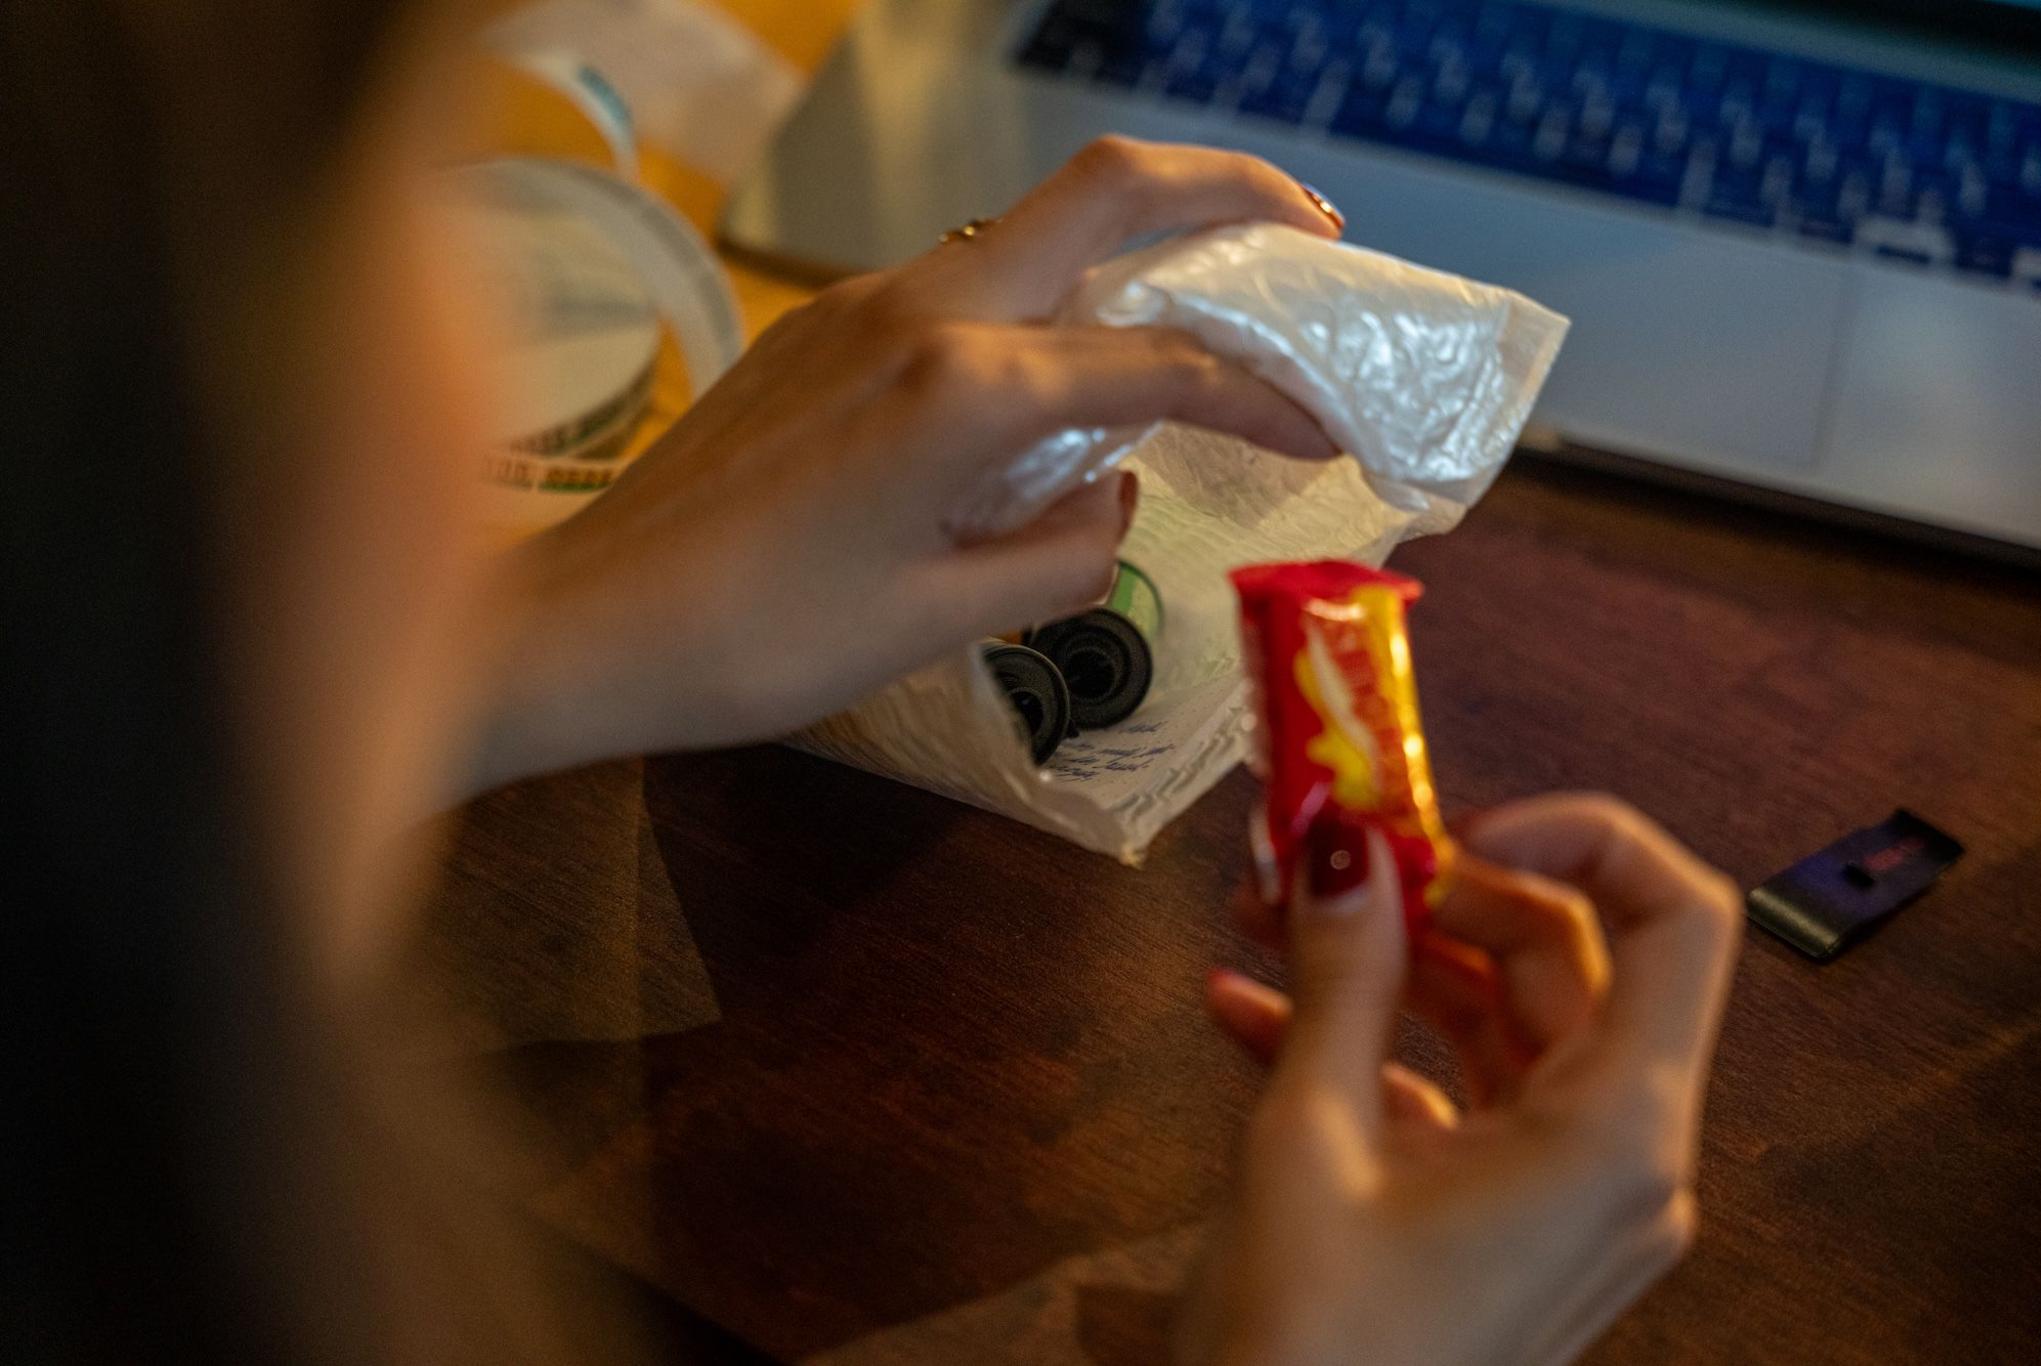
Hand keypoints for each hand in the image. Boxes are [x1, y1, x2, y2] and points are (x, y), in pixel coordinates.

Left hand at [472, 138, 1342, 786]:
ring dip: (1134, 235)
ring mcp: (863, 302)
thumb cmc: (758, 640)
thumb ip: (1059, 556)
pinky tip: (1063, 367)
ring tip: (1205, 297)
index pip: (1162, 366)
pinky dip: (1049, 293)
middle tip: (1309, 234)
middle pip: (1106, 189)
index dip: (1262, 397)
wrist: (587, 619)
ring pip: (1033, 222)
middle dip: (1227, 190)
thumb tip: (1111, 505)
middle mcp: (922, 307)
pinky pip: (967, 277)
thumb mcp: (936, 621)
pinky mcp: (822, 324)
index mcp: (966, 384)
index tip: (1324, 434)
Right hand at [1183, 794, 1741, 1365]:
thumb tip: (1340, 846)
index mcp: (1615, 1132)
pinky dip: (1362, 1041)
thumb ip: (1337, 976)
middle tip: (1325, 846)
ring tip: (1261, 908)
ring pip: (1496, 1019)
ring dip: (1381, 957)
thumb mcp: (1311, 1136)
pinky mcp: (1499, 1219)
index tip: (1452, 819)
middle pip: (1564, 957)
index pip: (1675, 919)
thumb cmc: (1319, 1355)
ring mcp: (1561, 1193)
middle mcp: (1617, 1158)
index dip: (1580, 837)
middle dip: (1435, 887)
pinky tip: (1244, 1008)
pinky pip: (1448, 1093)